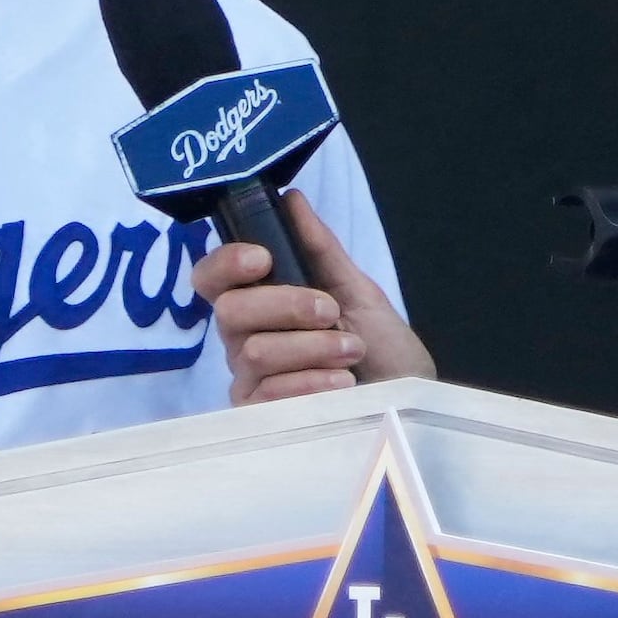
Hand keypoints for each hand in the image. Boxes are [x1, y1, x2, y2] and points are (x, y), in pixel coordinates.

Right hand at [198, 199, 435, 403]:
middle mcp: (244, 339)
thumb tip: (291, 199)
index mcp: (260, 302)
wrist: (406, 401)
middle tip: (330, 311)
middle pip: (230, 311)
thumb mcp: (357, 291)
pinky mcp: (259, 419)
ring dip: (311, 347)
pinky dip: (310, 383)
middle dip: (285, 305)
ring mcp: (249, 380)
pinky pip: (267, 395)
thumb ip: (320, 250)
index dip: (226, 264)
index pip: (212, 278)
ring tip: (351, 352)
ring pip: (252, 352)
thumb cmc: (382, 348)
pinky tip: (341, 384)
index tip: (263, 258)